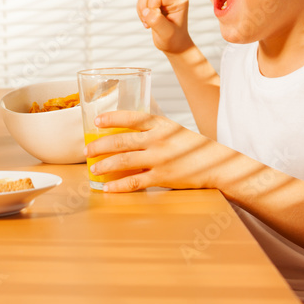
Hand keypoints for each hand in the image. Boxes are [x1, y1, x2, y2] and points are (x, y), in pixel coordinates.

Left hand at [84, 110, 236, 191]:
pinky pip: (134, 181)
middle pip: (121, 140)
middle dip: (99, 145)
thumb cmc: (191, 147)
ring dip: (104, 165)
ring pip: (123, 161)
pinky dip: (118, 185)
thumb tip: (125, 131)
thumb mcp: (173, 130)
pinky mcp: (162, 177)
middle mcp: (158, 139)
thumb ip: (153, 130)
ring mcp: (160, 158)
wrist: (215, 164)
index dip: (112, 118)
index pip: (131, 117)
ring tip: (93, 168)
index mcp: (161, 124)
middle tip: (87, 149)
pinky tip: (107, 187)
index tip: (97, 121)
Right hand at [137, 0, 192, 54]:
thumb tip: (146, 11)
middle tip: (148, 23)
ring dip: (141, 8)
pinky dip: (141, 9)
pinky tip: (147, 19)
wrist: (174, 44)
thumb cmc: (174, 39)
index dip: (151, 8)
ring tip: (147, 21)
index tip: (155, 22)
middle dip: (144, 8)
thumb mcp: (167, 33)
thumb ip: (157, 21)